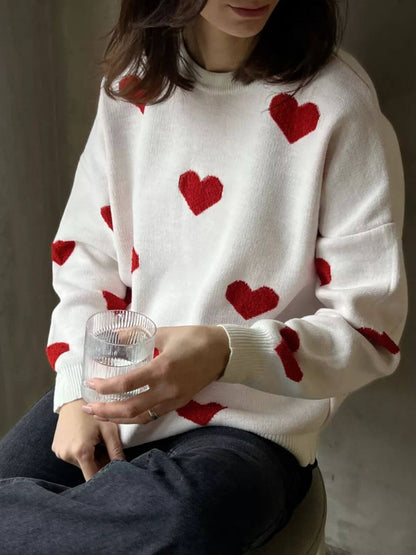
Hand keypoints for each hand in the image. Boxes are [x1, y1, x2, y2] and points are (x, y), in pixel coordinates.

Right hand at [52, 398, 125, 481]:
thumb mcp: (109, 430)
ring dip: (89, 457)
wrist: (74, 397)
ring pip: (80, 463)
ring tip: (94, 440)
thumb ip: (116, 452)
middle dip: (98, 463)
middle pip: (87, 470)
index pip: (92, 478)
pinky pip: (71, 456)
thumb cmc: (94, 412)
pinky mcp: (56, 448)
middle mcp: (67, 455)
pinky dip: (80, 452)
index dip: (104, 477)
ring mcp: (59, 452)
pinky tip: (84, 438)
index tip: (111, 474)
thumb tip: (123, 468)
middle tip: (104, 446)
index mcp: (81, 452)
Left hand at [81, 325, 229, 424]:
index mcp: (162, 368)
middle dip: (105, 411)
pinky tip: (124, 414)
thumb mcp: (165, 332)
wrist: (224, 352)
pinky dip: (135, 417)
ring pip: (141, 417)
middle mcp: (167, 389)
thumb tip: (114, 336)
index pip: (126, 385)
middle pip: (130, 408)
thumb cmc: (195, 338)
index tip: (91, 383)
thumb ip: (138, 336)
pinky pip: (153, 415)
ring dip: (118, 419)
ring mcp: (174, 399)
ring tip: (101, 415)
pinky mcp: (179, 403)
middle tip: (88, 407)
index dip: (105, 387)